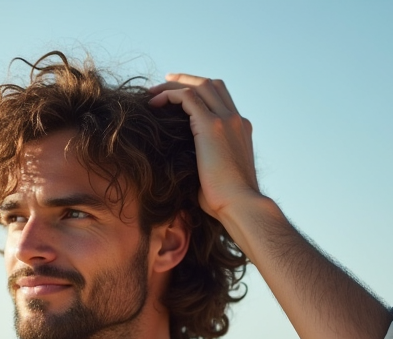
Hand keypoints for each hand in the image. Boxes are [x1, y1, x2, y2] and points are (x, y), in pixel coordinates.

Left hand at [148, 74, 260, 222]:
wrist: (241, 205)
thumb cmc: (227, 201)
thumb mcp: (217, 176)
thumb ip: (206, 163)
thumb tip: (185, 167)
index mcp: (241, 129)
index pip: (220, 98)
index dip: (199, 92)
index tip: (177, 96)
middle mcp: (236, 119)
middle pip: (211, 84)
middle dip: (185, 80)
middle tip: (162, 84)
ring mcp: (226, 119)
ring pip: (199, 85)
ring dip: (174, 84)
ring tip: (152, 92)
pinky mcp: (212, 125)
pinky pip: (187, 97)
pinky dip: (169, 95)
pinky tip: (154, 104)